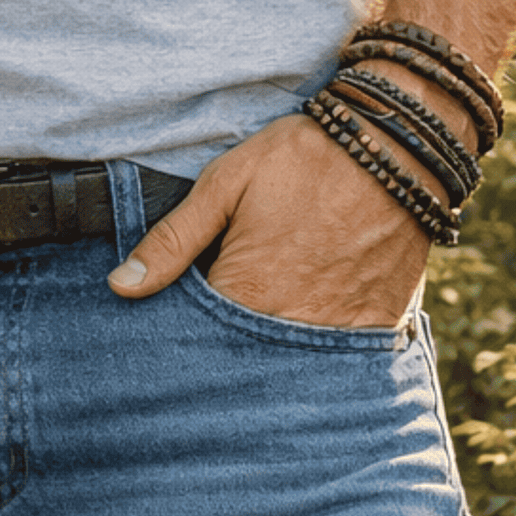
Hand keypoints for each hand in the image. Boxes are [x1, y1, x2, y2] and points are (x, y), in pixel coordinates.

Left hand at [107, 111, 430, 328]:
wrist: (393, 149)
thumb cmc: (301, 160)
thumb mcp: (225, 185)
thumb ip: (173, 241)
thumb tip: (121, 287)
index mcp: (248, 292)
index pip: (198, 340)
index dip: (182, 335)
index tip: (172, 328)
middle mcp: (293, 325)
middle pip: (244, 360)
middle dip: (224, 353)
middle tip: (218, 324)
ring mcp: (340, 333)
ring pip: (290, 366)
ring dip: (269, 356)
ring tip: (258, 327)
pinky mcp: (377, 329)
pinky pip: (339, 359)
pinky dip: (318, 352)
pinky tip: (303, 327)